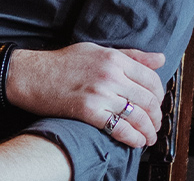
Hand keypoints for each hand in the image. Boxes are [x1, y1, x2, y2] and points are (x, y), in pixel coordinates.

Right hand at [6, 42, 164, 147]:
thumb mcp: (98, 50)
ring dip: (148, 131)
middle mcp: (110, 74)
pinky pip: (120, 129)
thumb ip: (130, 56)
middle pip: (148, 100)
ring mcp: (100, 93)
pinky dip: (133, 139)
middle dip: (156, 117)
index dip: (160, 96)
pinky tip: (135, 142)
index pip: (151, 79)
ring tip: (148, 137)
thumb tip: (160, 59)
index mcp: (114, 58)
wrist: (33, 74)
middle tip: (155, 124)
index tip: (157, 104)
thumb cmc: (63, 62)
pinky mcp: (89, 111)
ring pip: (138, 116)